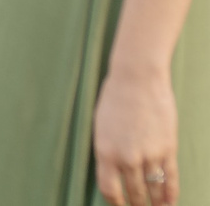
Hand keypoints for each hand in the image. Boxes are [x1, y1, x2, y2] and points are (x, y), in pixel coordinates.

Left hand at [95, 65, 179, 205]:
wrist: (137, 79)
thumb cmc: (115, 99)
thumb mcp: (102, 127)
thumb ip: (109, 151)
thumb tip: (116, 173)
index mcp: (104, 151)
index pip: (109, 189)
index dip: (116, 203)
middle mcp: (126, 157)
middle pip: (134, 193)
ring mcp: (149, 154)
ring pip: (154, 189)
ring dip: (156, 204)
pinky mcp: (168, 149)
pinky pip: (171, 179)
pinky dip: (171, 195)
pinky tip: (170, 204)